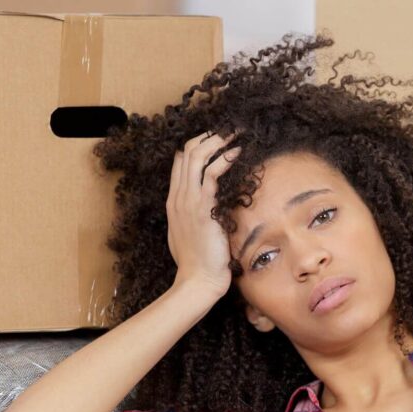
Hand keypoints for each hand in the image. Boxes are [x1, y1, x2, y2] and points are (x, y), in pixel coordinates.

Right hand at [166, 130, 241, 294]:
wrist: (198, 280)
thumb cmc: (199, 262)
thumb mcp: (191, 234)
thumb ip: (194, 217)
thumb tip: (207, 210)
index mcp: (174, 201)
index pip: (180, 162)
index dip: (197, 145)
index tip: (217, 139)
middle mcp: (178, 196)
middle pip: (187, 152)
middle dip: (209, 136)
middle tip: (229, 130)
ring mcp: (188, 200)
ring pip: (197, 156)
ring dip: (218, 140)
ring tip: (236, 133)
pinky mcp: (202, 207)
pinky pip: (212, 172)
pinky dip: (225, 158)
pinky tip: (238, 152)